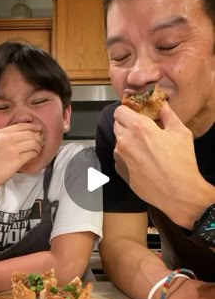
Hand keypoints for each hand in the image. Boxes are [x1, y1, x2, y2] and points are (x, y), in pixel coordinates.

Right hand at [0, 123, 43, 193]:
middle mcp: (7, 139)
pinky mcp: (16, 161)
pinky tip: (33, 157)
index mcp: (1, 133)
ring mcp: (12, 149)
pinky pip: (32, 154)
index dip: (33, 127)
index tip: (38, 130)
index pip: (22, 125)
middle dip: (39, 138)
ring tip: (37, 151)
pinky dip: (35, 155)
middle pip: (31, 133)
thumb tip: (22, 136)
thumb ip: (6, 137)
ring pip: (34, 143)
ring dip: (38, 147)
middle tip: (40, 142)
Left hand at [113, 102, 213, 227]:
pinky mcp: (120, 171)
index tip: (136, 115)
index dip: (128, 111)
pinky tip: (142, 162)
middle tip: (143, 132)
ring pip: (118, 141)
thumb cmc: (181, 163)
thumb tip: (162, 106)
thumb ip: (168, 115)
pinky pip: (119, 157)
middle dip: (127, 125)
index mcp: (139, 127)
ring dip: (127, 141)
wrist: (177, 192)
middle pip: (117, 124)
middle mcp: (125, 140)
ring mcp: (120, 157)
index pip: (120, 110)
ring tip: (144, 149)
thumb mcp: (180, 133)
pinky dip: (127, 156)